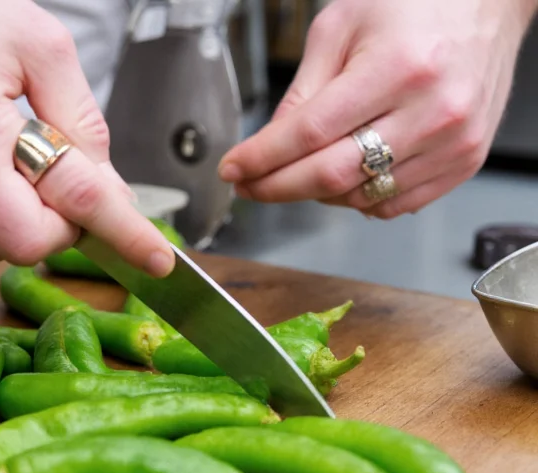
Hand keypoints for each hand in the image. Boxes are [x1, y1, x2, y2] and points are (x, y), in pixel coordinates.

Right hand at [0, 0, 174, 275]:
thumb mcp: (36, 43)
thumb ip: (80, 122)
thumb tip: (106, 187)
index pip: (56, 217)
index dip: (118, 235)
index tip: (156, 261)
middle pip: (20, 247)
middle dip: (57, 219)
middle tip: (63, 174)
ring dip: (16, 215)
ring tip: (8, 153)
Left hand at [217, 0, 537, 218]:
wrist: (486, 4)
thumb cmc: (415, 4)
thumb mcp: (340, 28)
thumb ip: (302, 91)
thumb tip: (268, 146)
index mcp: (398, 67)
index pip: (310, 134)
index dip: (262, 158)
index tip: (234, 169)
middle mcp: (432, 110)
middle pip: (332, 175)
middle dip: (276, 187)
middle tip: (249, 184)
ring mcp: (453, 142)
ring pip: (359, 197)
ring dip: (316, 193)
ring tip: (299, 170)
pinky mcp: (464, 162)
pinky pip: (393, 204)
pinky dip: (357, 198)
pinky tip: (346, 173)